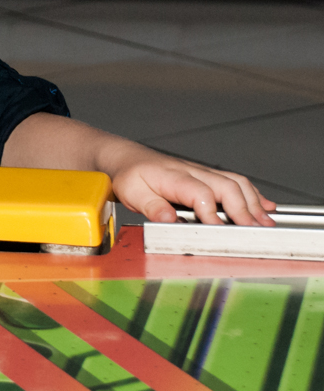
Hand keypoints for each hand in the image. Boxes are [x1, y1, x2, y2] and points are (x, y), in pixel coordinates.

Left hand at [2, 113, 275, 225]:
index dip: (211, 211)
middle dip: (243, 208)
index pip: (200, 193)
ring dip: (253, 202)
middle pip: (226, 186)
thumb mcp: (131, 192)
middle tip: (254, 230)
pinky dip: (254, 195)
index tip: (218, 229)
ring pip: (235, 182)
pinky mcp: (207, 177)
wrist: (124, 159)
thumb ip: (152, 206)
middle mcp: (192, 172)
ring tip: (265, 222)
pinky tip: (266, 208)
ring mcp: (202, 173)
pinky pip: (235, 182)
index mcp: (174, 176)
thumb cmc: (128, 176)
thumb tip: (168, 219)